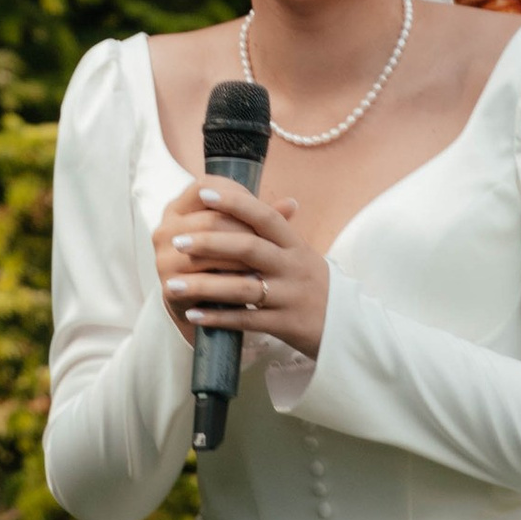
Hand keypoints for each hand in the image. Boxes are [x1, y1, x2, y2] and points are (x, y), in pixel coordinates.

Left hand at [152, 174, 331, 362]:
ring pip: (242, 288)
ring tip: (172, 284)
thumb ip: (276, 230)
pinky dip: (218, 318)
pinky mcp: (285, 325)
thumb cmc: (313, 284)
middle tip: (177, 240)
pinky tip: (193, 314)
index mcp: (295, 244)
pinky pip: (246, 321)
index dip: (235, 202)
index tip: (203, 193)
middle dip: (210, 243)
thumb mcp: (301, 253)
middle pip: (249, 249)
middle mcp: (293, 267)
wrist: (348, 327)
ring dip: (205, 286)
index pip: (264, 216)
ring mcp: (290, 297)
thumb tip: (255, 198)